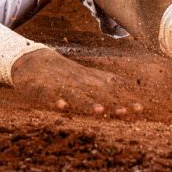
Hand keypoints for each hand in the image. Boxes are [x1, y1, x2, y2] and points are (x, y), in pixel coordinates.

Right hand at [10, 49, 143, 117]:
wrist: (31, 60)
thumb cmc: (62, 72)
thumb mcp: (85, 75)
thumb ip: (105, 81)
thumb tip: (129, 85)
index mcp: (87, 80)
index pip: (110, 89)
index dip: (124, 98)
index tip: (140, 108)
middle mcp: (76, 81)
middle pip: (95, 93)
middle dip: (111, 102)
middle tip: (126, 111)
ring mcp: (59, 85)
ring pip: (74, 94)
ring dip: (87, 102)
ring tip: (99, 110)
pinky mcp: (41, 89)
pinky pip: (48, 96)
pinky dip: (55, 100)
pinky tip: (62, 106)